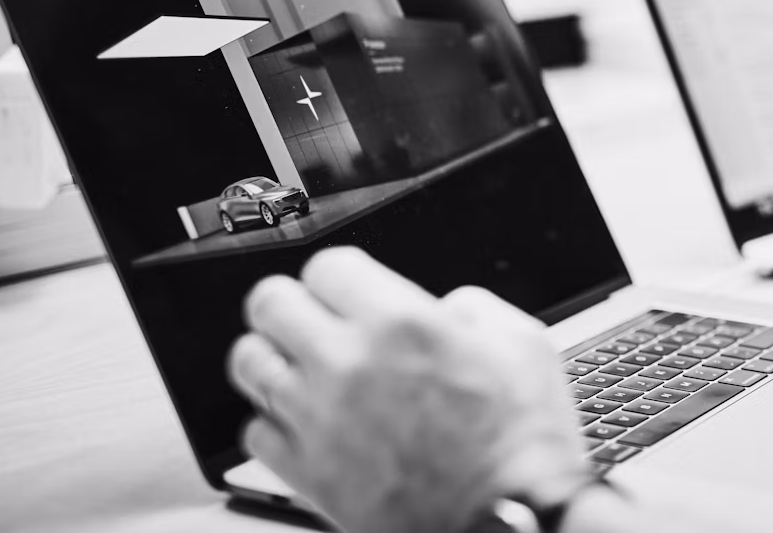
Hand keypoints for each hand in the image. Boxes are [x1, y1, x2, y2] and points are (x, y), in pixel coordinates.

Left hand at [227, 247, 588, 532]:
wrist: (510, 522)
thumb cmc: (522, 443)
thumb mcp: (523, 343)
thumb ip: (472, 307)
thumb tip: (443, 309)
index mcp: (402, 323)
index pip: (326, 265)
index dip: (340, 275)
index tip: (349, 289)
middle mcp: (348, 363)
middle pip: (270, 303)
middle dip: (292, 304)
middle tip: (312, 319)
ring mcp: (319, 420)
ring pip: (249, 363)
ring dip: (274, 357)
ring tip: (301, 368)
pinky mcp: (306, 473)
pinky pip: (256, 431)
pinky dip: (276, 424)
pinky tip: (309, 425)